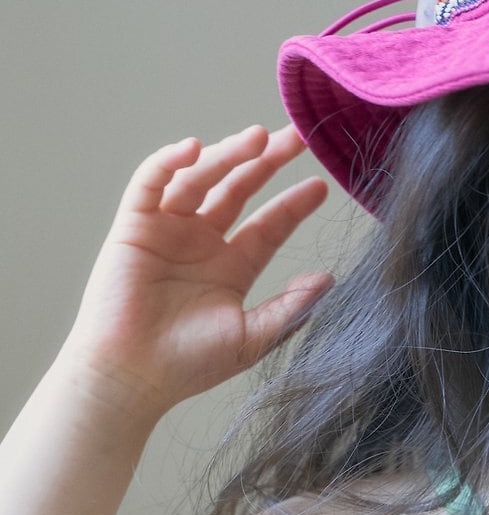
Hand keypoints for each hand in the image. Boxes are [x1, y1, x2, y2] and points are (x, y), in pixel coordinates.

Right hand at [61, 124, 331, 417]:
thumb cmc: (190, 365)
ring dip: (228, 155)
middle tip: (297, 138)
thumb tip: (330, 279)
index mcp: (232, 268)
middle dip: (267, 162)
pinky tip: (196, 148)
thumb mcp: (253, 337)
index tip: (320, 186)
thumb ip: (291, 308)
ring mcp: (168, 231)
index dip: (294, 205)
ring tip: (258, 138)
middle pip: (239, 190)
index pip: (269, 226)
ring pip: (202, 179)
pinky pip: (151, 183)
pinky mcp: (133, 226)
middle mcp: (202, 243)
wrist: (134, 376)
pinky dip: (169, 161)